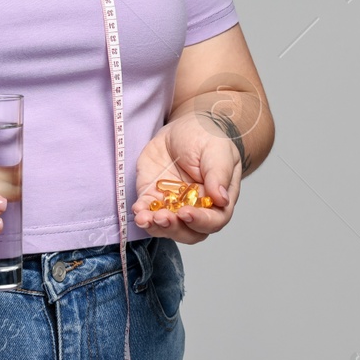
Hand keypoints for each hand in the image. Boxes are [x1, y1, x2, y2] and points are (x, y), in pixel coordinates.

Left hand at [131, 112, 241, 244]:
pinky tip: (138, 210)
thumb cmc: (205, 137)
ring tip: (145, 218)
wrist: (181, 128)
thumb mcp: (217, 149)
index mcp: (217, 200)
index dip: (201, 221)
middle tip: (163, 217)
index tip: (186, 213)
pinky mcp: (153, 197)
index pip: (214, 220)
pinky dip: (142, 215)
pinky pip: (147, 212)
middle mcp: (196, 208)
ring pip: (167, 227)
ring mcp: (173, 205)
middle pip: (189, 232)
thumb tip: (222, 199)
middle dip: (175, 228)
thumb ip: (219, 173)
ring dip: (156, 227)